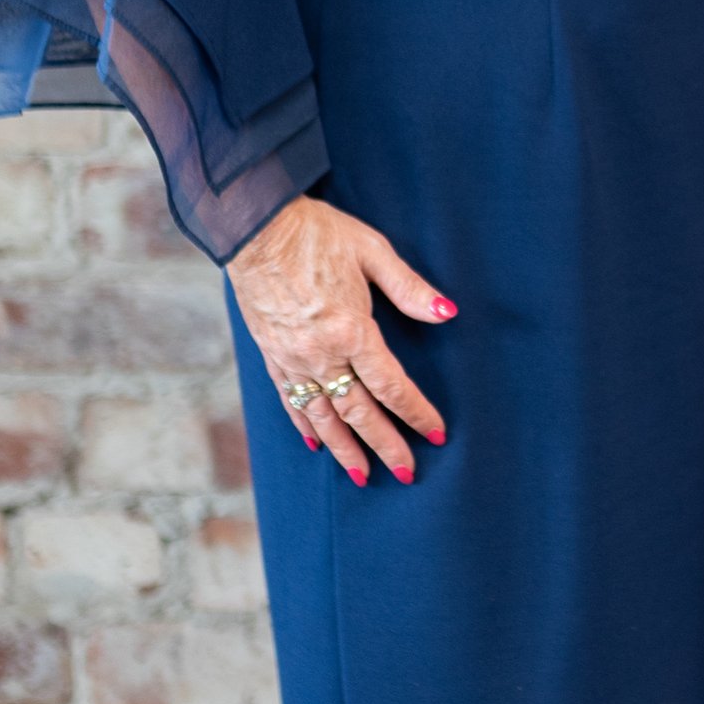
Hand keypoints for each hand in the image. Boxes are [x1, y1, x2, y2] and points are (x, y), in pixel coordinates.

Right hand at [228, 195, 453, 489]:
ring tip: (363, 476)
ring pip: (323, 416)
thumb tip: (447, 314)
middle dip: (385, 445)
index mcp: (351, 329)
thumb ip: (410, 288)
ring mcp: (293, 358)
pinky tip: (316, 445)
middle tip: (407, 472)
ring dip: (345, 449)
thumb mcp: (372, 251)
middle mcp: (321, 353)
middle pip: (359, 412)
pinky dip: (305, 426)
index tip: (436, 433)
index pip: (391, 385)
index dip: (416, 412)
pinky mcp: (272, 355)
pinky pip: (290, 400)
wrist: (255, 227)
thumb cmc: (317, 233)